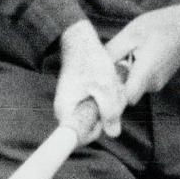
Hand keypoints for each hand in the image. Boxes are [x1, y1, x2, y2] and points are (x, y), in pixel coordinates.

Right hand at [54, 20, 125, 142]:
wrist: (80, 40)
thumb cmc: (90, 61)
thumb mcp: (105, 87)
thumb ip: (110, 112)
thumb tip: (114, 133)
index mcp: (66, 111)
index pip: (79, 138)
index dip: (95, 132)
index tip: (104, 117)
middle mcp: (65, 111)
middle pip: (90, 127)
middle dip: (107, 114)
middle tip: (112, 94)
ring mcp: (72, 104)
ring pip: (95, 115)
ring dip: (109, 104)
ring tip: (111, 85)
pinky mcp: (79, 98)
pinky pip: (95, 106)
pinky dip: (105, 98)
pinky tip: (109, 84)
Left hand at [104, 0, 179, 105]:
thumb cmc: (161, 26)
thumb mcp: (131, 33)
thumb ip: (112, 52)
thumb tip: (93, 66)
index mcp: (146, 73)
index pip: (124, 99)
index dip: (109, 97)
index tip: (95, 89)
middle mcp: (152, 84)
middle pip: (124, 94)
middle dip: (111, 83)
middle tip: (100, 66)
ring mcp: (157, 84)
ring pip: (130, 87)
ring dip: (121, 76)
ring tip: (119, 56)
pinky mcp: (158, 80)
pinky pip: (138, 82)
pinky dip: (130, 73)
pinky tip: (130, 56)